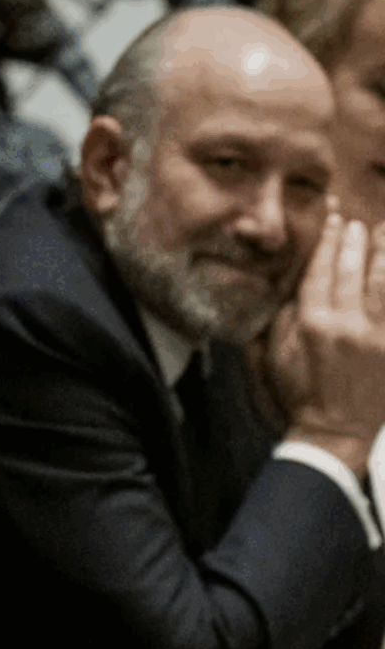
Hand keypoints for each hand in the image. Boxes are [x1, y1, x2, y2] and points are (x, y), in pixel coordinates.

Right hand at [280, 211, 384, 471]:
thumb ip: (283, 318)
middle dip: (356, 240)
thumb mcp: (274, 354)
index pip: (321, 269)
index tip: (333, 219)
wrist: (335, 429)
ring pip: (383, 281)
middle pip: (353, 269)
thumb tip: (292, 286)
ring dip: (384, 252)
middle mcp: (346, 323)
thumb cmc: (299, 393)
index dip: (328, 241)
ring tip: (384, 231)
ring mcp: (376, 335)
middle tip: (357, 222)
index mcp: (311, 323)